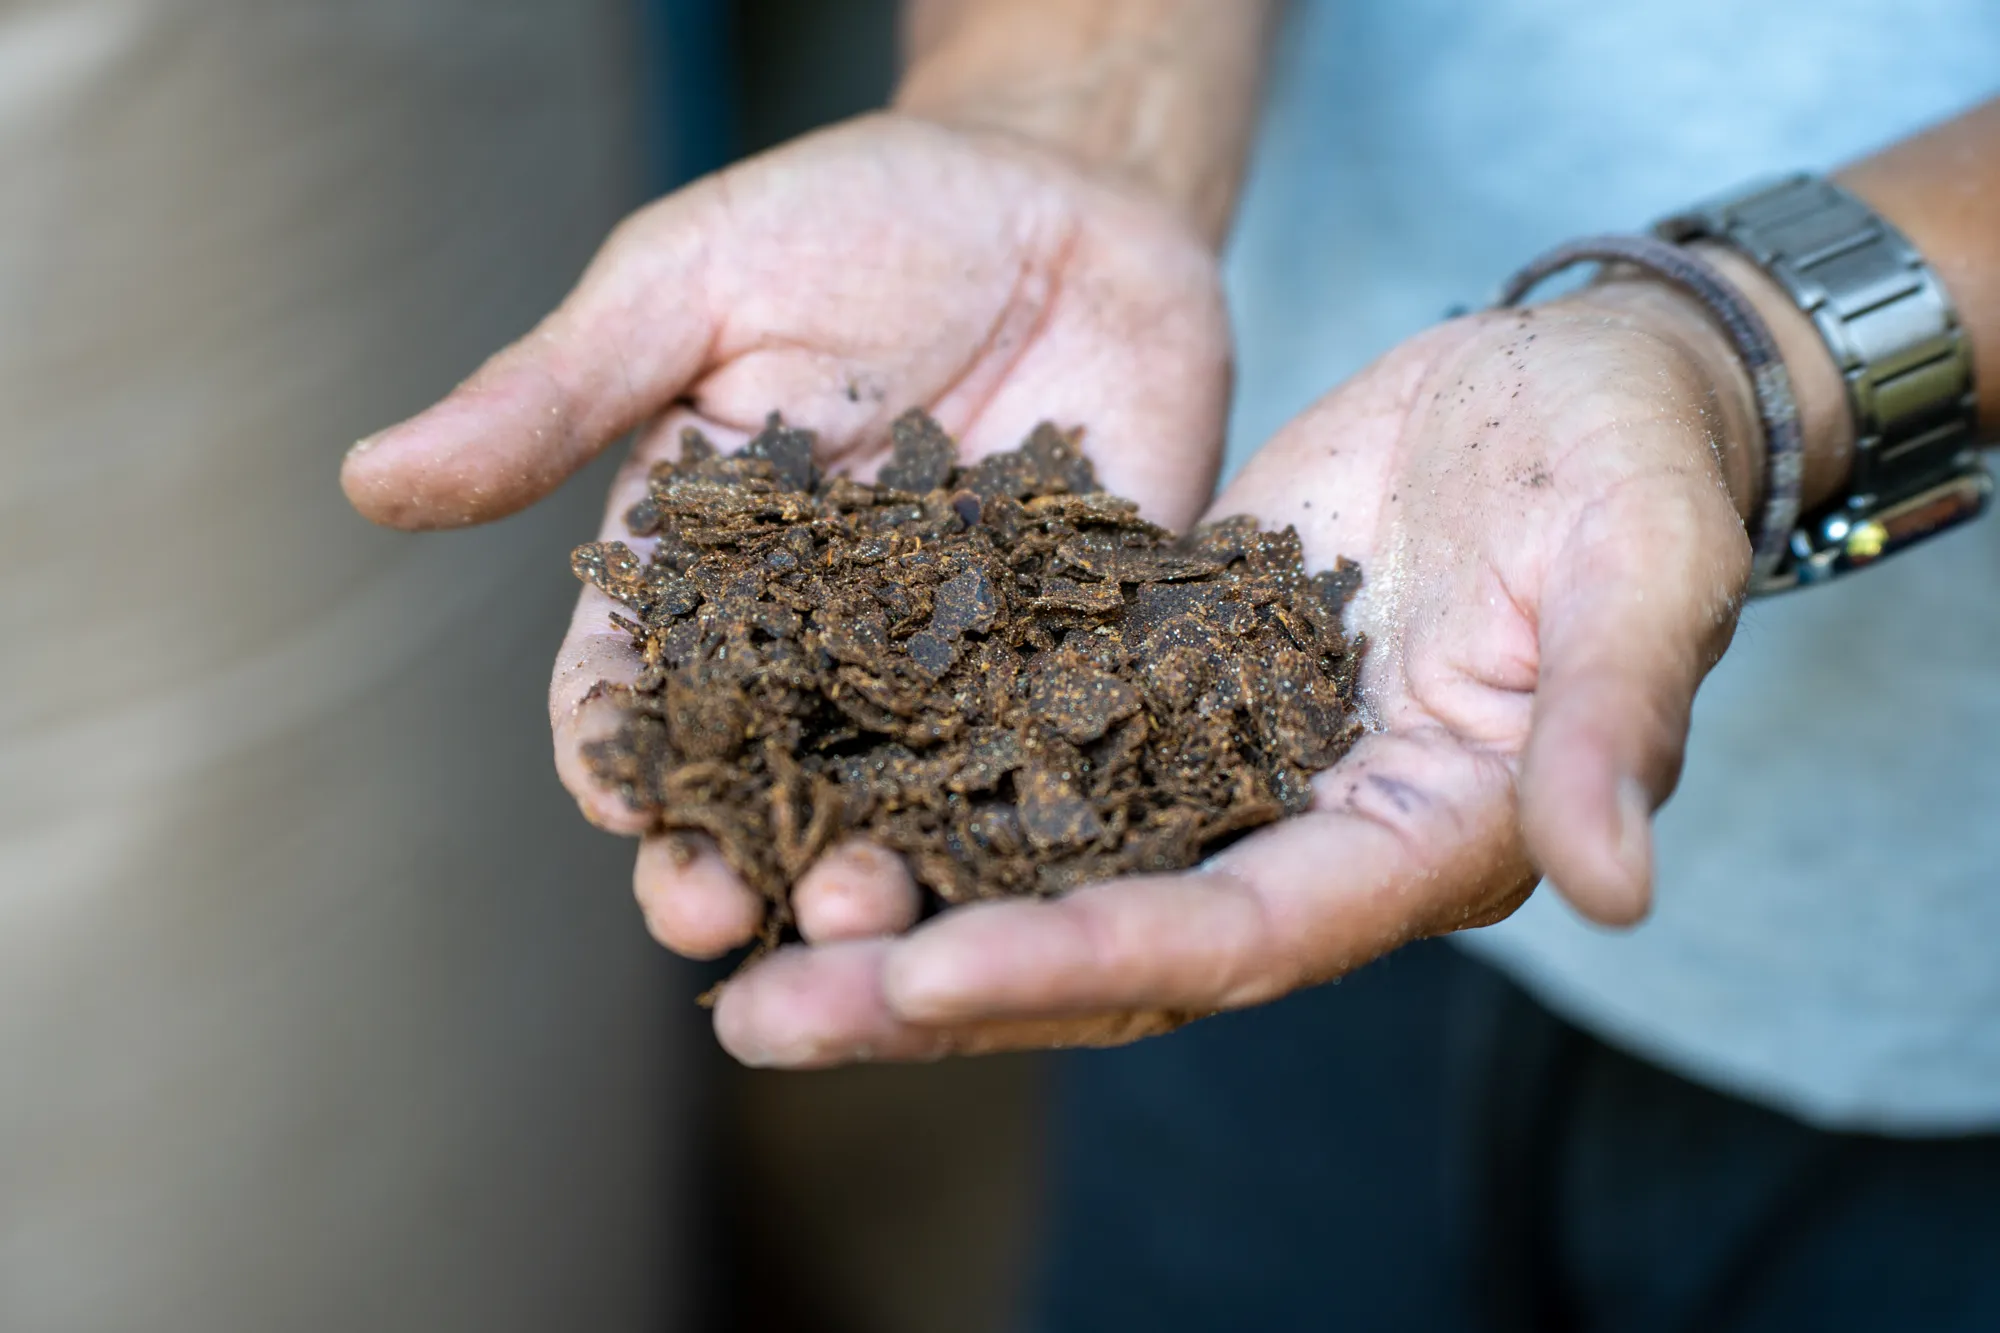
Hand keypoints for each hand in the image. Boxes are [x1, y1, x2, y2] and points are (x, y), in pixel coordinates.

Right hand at [342, 113, 1230, 955]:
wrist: (1062, 196)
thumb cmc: (853, 221)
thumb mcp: (688, 288)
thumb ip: (555, 397)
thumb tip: (369, 480)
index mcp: (695, 569)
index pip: (626, 688)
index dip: (608, 750)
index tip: (615, 800)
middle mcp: (813, 643)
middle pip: (752, 781)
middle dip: (728, 857)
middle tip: (719, 916)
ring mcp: (946, 663)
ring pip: (893, 801)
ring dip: (871, 868)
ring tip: (868, 910)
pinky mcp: (1070, 658)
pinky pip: (1048, 754)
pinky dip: (1032, 817)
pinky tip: (1023, 871)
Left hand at [706, 280, 1767, 1065]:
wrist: (1575, 377)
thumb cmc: (1634, 463)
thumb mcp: (1642, 574)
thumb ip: (1612, 725)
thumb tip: (1618, 889)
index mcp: (1412, 839)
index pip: (1234, 933)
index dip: (1083, 958)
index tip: (920, 976)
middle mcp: (1298, 832)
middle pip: (1103, 941)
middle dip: (932, 985)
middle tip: (758, 1015)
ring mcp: (1221, 757)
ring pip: (1039, 858)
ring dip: (892, 899)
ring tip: (723, 921)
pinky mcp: (1163, 670)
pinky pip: (1026, 738)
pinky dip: (919, 771)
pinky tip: (793, 771)